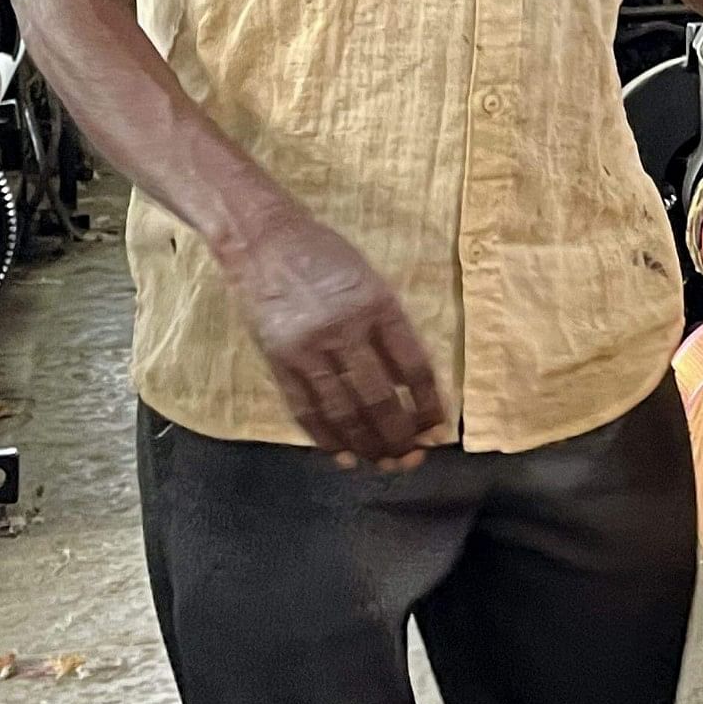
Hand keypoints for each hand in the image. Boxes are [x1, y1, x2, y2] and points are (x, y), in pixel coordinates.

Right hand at [221, 211, 443, 466]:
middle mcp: (345, 329)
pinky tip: (342, 454)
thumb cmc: (325, 257)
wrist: (264, 240)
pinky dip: (325, 438)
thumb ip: (391, 329)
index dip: (429, 404)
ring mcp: (309, 348)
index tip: (438, 428)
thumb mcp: (371, 281)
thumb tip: (410, 385)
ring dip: (366, 444)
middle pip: (380, 399)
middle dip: (400, 436)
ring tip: (382, 462)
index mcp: (378, 306)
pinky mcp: (278, 360)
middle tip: (412, 457)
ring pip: (343, 412)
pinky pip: (305, 410)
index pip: (414, 367)